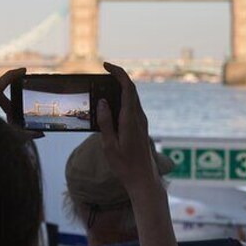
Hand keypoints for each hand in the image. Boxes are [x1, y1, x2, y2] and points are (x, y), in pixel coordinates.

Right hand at [96, 62, 159, 198]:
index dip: (118, 73)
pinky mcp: (141, 127)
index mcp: (130, 119)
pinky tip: (111, 105)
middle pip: (131, 89)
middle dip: (118, 77)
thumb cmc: (124, 166)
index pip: (128, 88)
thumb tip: (102, 101)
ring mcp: (142, 122)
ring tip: (103, 88)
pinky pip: (132, 106)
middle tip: (102, 73)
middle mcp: (139, 117)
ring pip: (132, 97)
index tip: (106, 65)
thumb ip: (105, 122)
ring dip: (120, 88)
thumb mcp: (109, 146)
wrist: (143, 180)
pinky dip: (122, 99)